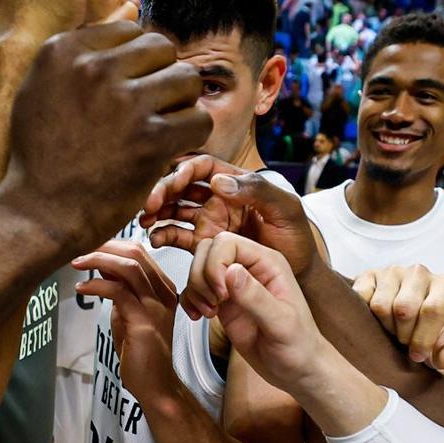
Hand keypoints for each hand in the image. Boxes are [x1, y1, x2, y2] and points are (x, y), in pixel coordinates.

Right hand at [0, 22, 209, 256]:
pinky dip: (191, 135)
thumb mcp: (37, 90)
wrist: (39, 213)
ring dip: (180, 103)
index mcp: (64, 51)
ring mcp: (126, 102)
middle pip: (162, 48)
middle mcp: (95, 68)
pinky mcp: (151, 138)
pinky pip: (199, 119)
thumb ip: (75, 57)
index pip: (129, 30)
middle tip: (150, 108)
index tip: (128, 87)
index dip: (136, 60)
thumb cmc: (39, 157)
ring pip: (186, 79)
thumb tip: (122, 23)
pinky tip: (170, 147)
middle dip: (161, 76)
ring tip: (162, 125)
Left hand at [73, 241, 181, 400]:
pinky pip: (118, 292)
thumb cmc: (140, 351)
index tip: (88, 246)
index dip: (111, 244)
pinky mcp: (144, 322)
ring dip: (98, 260)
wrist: (155, 385)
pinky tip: (82, 288)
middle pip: (135, 253)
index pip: (139, 252)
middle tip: (79, 250)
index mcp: (162, 288)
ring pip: (129, 268)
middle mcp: (163, 293)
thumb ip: (121, 290)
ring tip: (77, 263)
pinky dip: (96, 286)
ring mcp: (156, 307)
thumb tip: (100, 267)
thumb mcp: (129, 313)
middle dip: (104, 246)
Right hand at [140, 155, 320, 281]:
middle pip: (182, 186)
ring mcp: (208, 222)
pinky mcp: (203, 245)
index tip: (175, 181)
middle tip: (150, 204)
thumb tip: (218, 181)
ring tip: (145, 220)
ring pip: (175, 209)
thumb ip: (257, 191)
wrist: (297, 275)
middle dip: (163, 191)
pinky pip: (178, 236)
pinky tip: (156, 238)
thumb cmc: (297, 238)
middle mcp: (218, 199)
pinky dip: (163, 235)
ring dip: (157, 211)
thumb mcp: (286, 209)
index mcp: (236, 183)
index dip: (185, 170)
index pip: (203, 166)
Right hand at [186, 232, 325, 392]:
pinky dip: (190, 301)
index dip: (215, 264)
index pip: (228, 243)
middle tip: (214, 302)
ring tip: (209, 312)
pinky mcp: (223, 302)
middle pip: (209, 250)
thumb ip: (256, 297)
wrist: (298, 369)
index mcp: (268, 264)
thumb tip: (230, 272)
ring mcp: (234, 285)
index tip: (221, 293)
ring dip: (196, 289)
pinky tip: (200, 317)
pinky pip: (196, 289)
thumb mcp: (282, 323)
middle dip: (202, 275)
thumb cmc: (299, 345)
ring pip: (199, 267)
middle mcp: (250, 269)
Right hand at [352, 265, 443, 369]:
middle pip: (404, 308)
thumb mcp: (442, 346)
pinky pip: (361, 297)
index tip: (417, 356)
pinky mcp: (369, 275)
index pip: (432, 309)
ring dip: (384, 327)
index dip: (422, 338)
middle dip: (402, 334)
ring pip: (380, 305)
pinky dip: (365, 315)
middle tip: (404, 342)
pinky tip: (376, 320)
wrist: (409, 319)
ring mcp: (393, 271)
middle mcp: (420, 272)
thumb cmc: (428, 331)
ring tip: (392, 331)